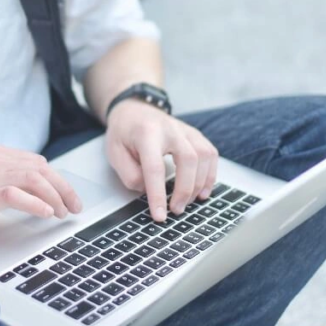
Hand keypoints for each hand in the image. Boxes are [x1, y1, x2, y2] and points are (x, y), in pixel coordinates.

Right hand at [0, 144, 82, 229]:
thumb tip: (27, 189)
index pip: (36, 162)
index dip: (56, 180)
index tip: (67, 196)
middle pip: (42, 169)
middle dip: (63, 188)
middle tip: (75, 207)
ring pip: (35, 179)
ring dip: (55, 197)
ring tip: (63, 213)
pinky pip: (17, 195)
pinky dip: (36, 204)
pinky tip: (46, 213)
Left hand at [106, 100, 218, 221]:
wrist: (134, 110)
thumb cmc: (124, 133)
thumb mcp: (115, 154)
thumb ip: (130, 175)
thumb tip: (149, 192)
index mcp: (146, 133)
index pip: (155, 167)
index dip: (158, 194)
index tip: (160, 215)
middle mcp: (170, 129)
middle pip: (188, 159)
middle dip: (185, 190)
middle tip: (176, 210)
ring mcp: (186, 130)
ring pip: (204, 156)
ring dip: (199, 184)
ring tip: (188, 203)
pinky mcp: (195, 134)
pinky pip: (211, 154)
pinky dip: (210, 175)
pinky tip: (203, 191)